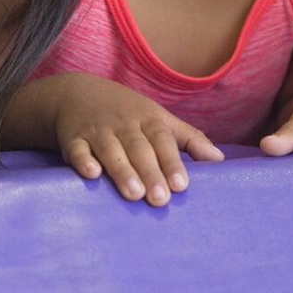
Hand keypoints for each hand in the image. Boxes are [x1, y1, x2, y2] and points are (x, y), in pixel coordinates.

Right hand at [53, 78, 224, 205]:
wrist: (78, 92)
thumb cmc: (128, 112)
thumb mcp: (160, 118)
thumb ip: (189, 139)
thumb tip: (219, 159)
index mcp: (148, 120)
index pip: (163, 140)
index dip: (172, 162)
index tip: (182, 186)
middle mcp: (124, 125)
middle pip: (139, 148)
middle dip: (150, 172)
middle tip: (160, 200)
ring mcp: (98, 131)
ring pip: (111, 150)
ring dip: (122, 170)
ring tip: (134, 194)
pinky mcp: (73, 139)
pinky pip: (77, 150)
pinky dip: (83, 161)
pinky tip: (91, 174)